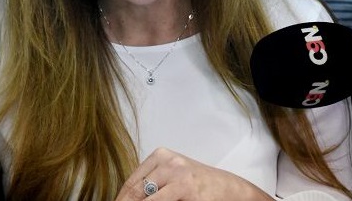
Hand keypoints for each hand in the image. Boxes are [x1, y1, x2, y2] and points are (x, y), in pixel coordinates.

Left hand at [114, 148, 271, 200]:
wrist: (230, 189)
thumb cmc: (200, 184)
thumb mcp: (173, 176)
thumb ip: (152, 182)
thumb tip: (128, 197)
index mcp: (161, 155)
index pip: (132, 181)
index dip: (121, 198)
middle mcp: (168, 162)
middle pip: (136, 189)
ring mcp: (177, 174)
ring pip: (145, 198)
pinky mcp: (186, 188)